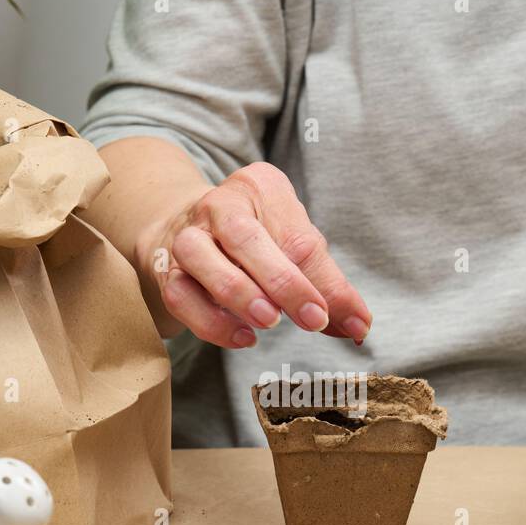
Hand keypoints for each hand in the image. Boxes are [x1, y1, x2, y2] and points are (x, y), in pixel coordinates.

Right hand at [136, 162, 371, 348]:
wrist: (186, 228)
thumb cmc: (256, 238)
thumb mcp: (296, 247)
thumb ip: (327, 285)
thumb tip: (359, 326)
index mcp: (260, 186)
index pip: (300, 238)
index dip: (328, 284)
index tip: (356, 321)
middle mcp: (219, 204)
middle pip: (247, 239)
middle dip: (285, 283)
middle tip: (314, 320)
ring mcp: (187, 235)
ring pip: (203, 260)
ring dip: (240, 294)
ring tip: (269, 323)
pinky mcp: (166, 269)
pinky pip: (181, 296)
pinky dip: (211, 322)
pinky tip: (242, 338)